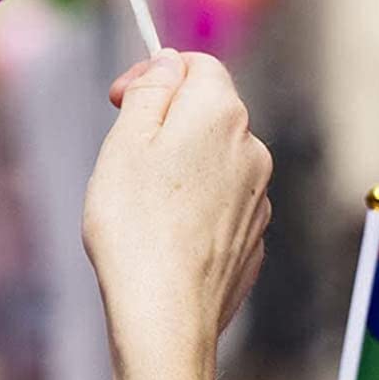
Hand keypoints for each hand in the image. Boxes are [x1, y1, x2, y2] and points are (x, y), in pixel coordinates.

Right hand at [83, 49, 272, 379]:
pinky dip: (194, 208)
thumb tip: (169, 64)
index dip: (155, 72)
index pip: (196, 64)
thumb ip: (152, 90)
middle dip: (167, 123)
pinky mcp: (253, 237)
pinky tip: (164, 236)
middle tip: (122, 156)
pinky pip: (221, 204)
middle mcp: (253, 148)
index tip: (120, 99)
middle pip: (209, 113)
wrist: (166, 315)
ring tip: (140, 205)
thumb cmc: (136, 225)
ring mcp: (259, 196)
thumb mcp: (126, 140)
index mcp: (221, 113)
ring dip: (181, 169)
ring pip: (216, 161)